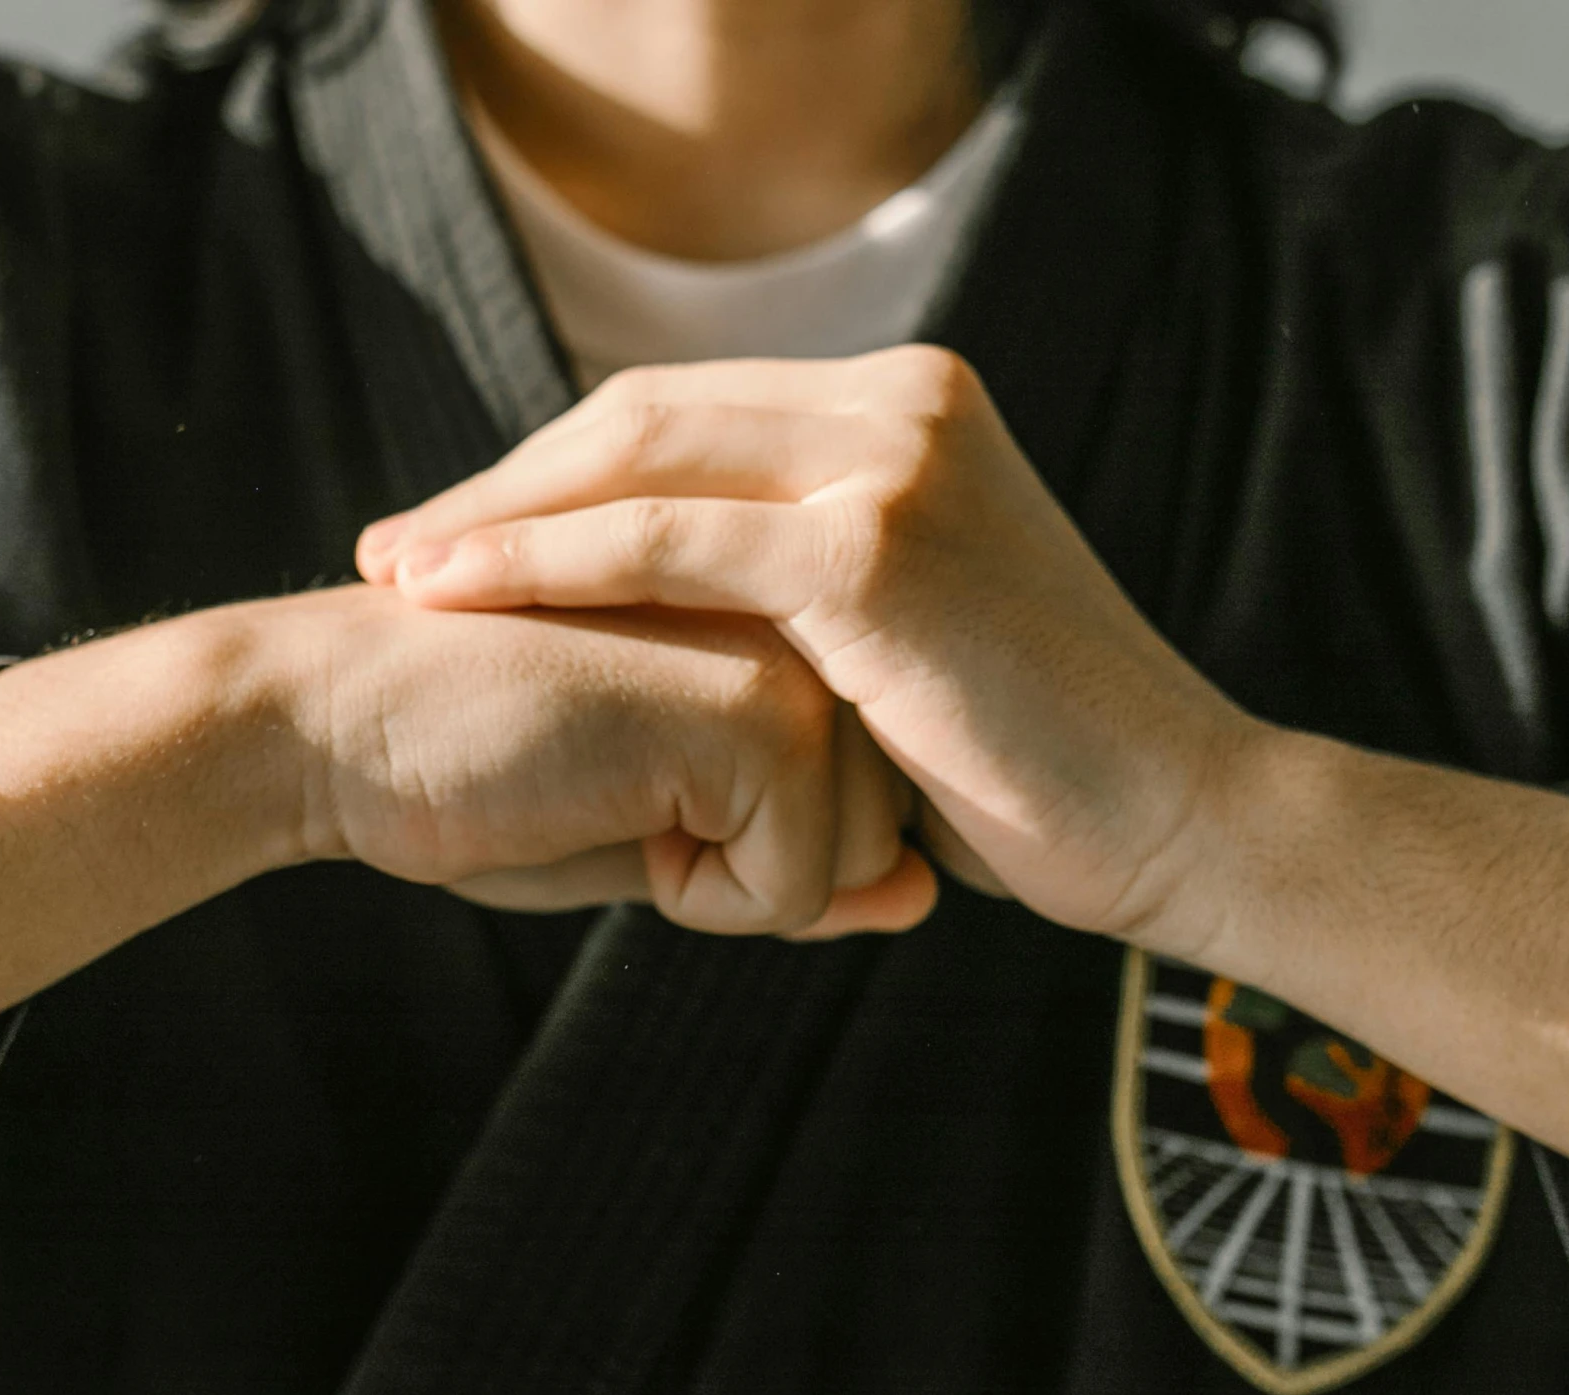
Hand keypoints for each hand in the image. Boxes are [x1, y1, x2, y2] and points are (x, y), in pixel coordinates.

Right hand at [256, 584, 935, 936]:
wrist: (331, 721)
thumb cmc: (475, 772)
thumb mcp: (660, 835)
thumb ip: (797, 857)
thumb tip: (926, 898)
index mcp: (779, 599)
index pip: (866, 790)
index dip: (746, 835)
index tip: (631, 779)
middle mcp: (803, 600)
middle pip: (883, 829)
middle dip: (751, 860)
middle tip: (611, 786)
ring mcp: (793, 642)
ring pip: (860, 863)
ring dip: (722, 877)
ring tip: (604, 785)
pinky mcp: (761, 704)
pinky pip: (798, 884)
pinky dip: (694, 895)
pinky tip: (598, 801)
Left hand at [358, 347, 1258, 947]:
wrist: (1173, 817)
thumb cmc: (1032, 764)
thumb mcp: (908, 635)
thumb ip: (808, 588)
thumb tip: (682, 616)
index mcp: (904, 406)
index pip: (683, 413)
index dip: (556, 472)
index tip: (456, 535)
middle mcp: (900, 402)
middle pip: (643, 416)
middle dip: (503, 486)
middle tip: (395, 550)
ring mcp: (891, 460)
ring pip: (637, 462)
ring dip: (497, 518)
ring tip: (396, 575)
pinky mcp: (874, 543)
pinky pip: (663, 539)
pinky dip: (545, 561)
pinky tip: (456, 595)